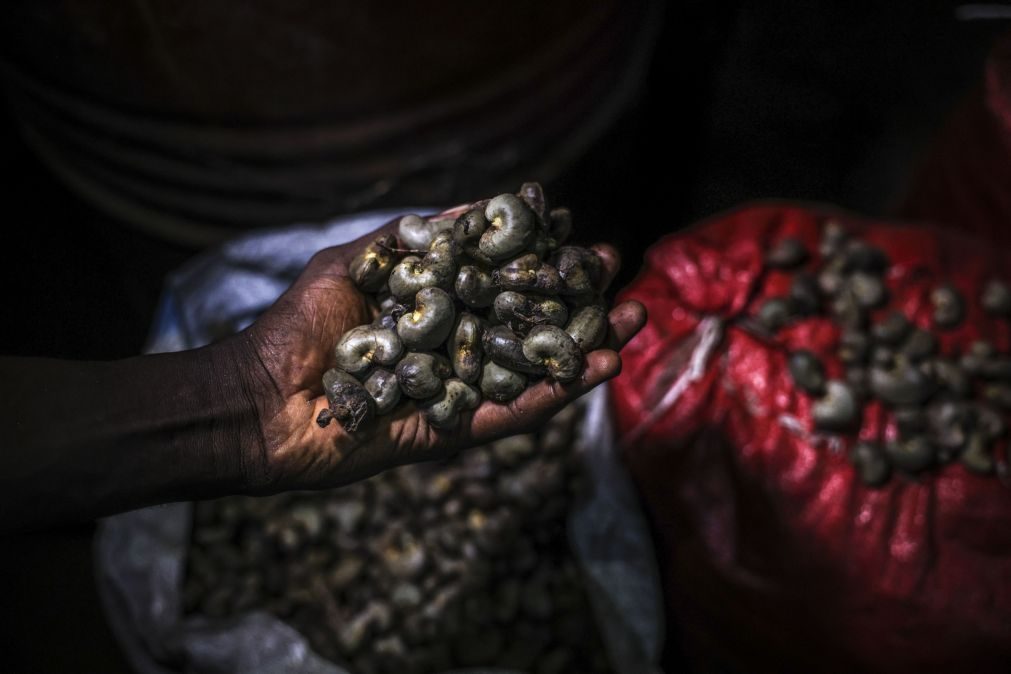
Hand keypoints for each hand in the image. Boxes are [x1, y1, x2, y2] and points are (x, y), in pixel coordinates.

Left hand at [231, 220, 645, 492]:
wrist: (263, 398)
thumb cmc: (300, 326)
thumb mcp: (354, 263)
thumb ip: (411, 239)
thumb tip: (470, 205)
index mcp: (433, 312)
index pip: (498, 282)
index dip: (538, 260)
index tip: (575, 232)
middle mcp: (453, 351)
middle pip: (527, 323)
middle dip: (576, 298)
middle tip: (618, 272)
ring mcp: (458, 392)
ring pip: (534, 369)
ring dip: (587, 344)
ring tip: (634, 317)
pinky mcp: (455, 431)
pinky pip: (515, 412)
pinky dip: (559, 393)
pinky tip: (601, 367)